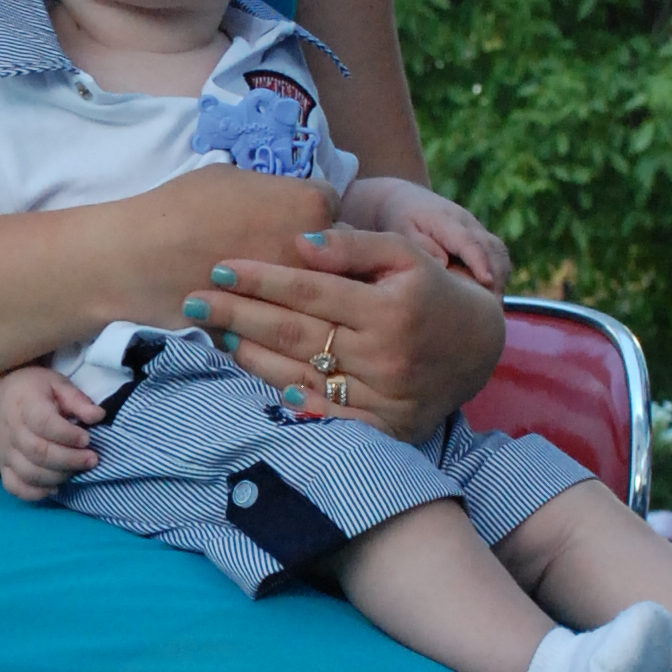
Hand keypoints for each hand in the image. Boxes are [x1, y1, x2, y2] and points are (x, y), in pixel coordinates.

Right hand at [0, 362, 105, 500]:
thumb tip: (98, 416)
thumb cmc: (33, 390)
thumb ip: (77, 400)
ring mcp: (3, 451)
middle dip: (70, 460)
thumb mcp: (57, 384)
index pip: (44, 423)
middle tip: (92, 459)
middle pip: (39, 452)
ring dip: (58, 476)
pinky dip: (35, 493)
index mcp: (25, 404)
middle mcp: (11, 430)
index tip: (87, 438)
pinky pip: (14, 486)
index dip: (68, 435)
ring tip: (76, 471)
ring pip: (29, 472)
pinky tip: (54, 487)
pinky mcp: (1, 466)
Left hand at [179, 221, 505, 443]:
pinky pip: (327, 415)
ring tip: (219, 332)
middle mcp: (387, 356)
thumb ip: (353, 246)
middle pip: (296, 334)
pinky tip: (262, 378)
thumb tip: (298, 244)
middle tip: (193, 301)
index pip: (309, 291)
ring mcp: (385, 397)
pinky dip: (291, 398)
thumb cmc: (432, 289)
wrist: (478, 348)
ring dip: (253, 354)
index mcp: (390, 309)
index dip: (260, 278)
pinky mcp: (386, 427)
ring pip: (302, 375)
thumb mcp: (404, 254)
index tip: (218, 268)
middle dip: (238, 315)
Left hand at [358, 176, 511, 293]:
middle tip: (494, 306)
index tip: (487, 281)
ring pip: (498, 252)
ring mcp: (477, 230)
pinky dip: (499, 274)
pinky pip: (497, 255)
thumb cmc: (400, 219)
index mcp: (447, 220)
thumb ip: (421, 246)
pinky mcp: (480, 238)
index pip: (469, 241)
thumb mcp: (402, 229)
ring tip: (495, 305)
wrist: (407, 200)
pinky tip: (492, 296)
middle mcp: (467, 223)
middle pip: (491, 248)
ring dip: (501, 276)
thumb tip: (443, 265)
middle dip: (497, 275)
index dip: (480, 261)